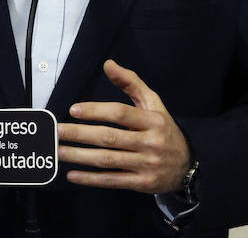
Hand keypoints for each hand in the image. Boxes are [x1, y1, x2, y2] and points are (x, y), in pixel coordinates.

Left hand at [57, 59, 190, 193]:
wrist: (189, 165)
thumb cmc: (164, 129)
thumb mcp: (153, 103)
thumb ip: (131, 82)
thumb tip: (108, 64)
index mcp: (152, 120)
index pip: (120, 113)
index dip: (96, 111)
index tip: (74, 110)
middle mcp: (150, 142)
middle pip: (109, 137)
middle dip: (80, 134)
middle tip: (58, 131)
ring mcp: (146, 165)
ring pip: (107, 160)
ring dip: (80, 156)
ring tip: (59, 151)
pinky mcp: (142, 184)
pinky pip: (112, 181)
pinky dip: (91, 179)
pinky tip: (73, 174)